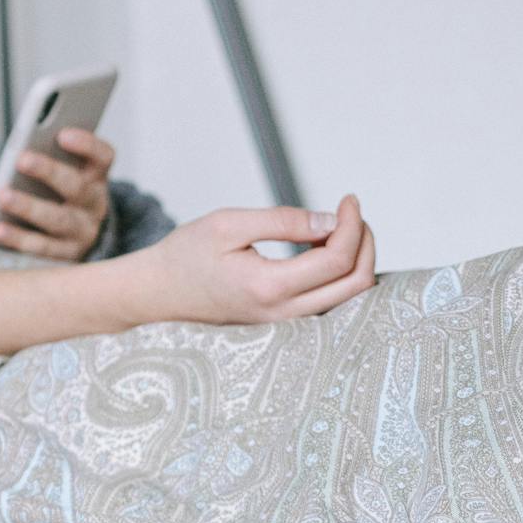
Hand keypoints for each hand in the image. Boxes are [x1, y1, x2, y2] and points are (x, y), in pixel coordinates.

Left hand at [0, 127, 112, 260]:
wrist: (74, 239)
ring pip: (59, 220)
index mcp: (95, 177)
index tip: (63, 134)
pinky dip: (19, 239)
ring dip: (29, 207)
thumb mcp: (61, 175)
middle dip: (49, 171)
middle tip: (21, 158)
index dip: (87, 145)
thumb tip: (20, 151)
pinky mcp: (67, 256)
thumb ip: (49, 161)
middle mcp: (94, 204)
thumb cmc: (57, 195)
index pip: (102, 157)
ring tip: (2, 196)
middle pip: (77, 187)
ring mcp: (83, 232)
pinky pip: (43, 248)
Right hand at [132, 193, 377, 324]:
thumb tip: (329, 221)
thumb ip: (282, 221)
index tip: (347, 199)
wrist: (156, 292)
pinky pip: (328, 302)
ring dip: (354, 261)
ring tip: (338, 229)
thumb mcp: (228, 224)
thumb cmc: (184, 255)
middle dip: (365, 244)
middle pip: (354, 285)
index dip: (352, 225)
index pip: (336, 259)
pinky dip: (338, 275)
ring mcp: (283, 322)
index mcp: (268, 286)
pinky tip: (321, 250)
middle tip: (351, 215)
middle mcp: (281, 312)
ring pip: (346, 298)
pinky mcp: (281, 322)